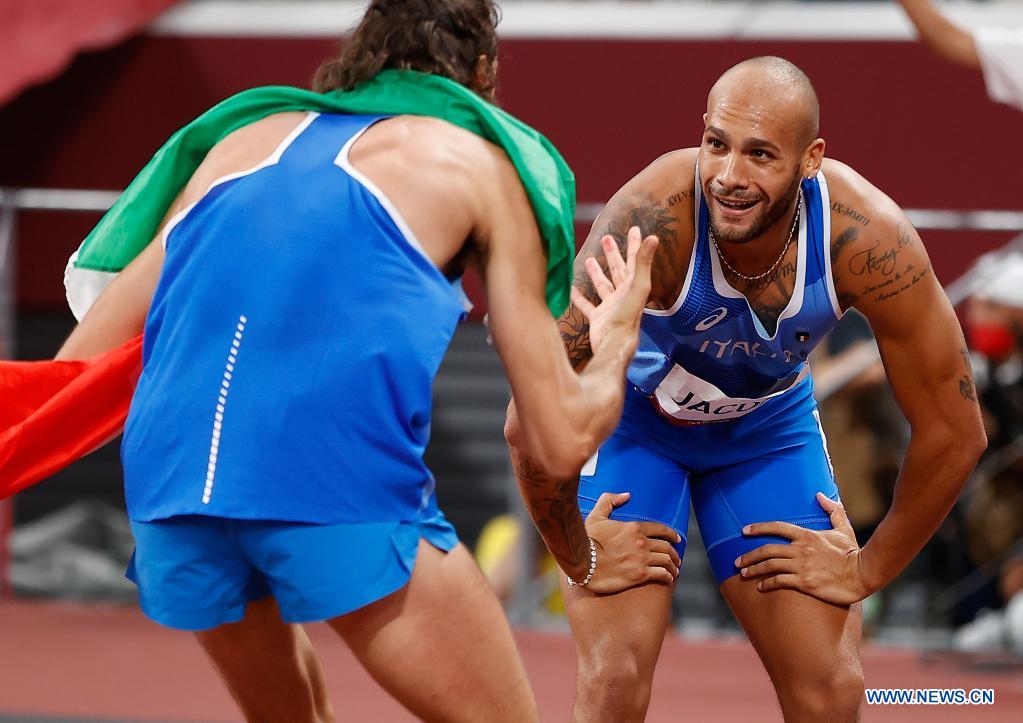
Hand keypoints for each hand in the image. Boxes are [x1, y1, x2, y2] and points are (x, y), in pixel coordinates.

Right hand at [571, 227, 658, 352]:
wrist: (613, 343)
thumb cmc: (627, 316)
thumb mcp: (638, 286)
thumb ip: (643, 262)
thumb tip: (654, 237)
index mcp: (634, 286)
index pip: (634, 261)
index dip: (635, 245)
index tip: (634, 229)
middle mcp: (623, 295)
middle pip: (618, 271)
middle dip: (613, 254)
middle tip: (607, 238)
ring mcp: (610, 307)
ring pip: (603, 285)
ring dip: (597, 273)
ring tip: (589, 259)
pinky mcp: (598, 318)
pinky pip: (588, 304)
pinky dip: (580, 297)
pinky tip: (572, 289)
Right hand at [577, 492, 681, 593]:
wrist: (582, 562)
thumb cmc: (587, 539)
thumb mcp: (596, 516)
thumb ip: (610, 501)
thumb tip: (626, 495)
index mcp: (634, 528)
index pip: (661, 529)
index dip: (672, 534)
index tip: (677, 539)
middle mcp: (642, 542)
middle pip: (666, 547)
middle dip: (674, 552)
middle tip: (676, 558)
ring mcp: (642, 559)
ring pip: (667, 561)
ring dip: (673, 566)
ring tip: (674, 570)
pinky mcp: (640, 575)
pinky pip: (662, 575)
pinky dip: (668, 576)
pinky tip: (668, 578)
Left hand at [735, 493, 872, 604]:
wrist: (863, 574)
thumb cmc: (853, 552)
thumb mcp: (843, 528)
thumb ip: (832, 511)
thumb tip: (821, 495)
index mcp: (807, 535)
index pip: (777, 527)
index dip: (758, 528)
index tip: (744, 531)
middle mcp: (800, 549)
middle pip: (767, 549)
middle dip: (749, 555)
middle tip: (737, 561)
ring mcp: (801, 566)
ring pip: (770, 566)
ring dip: (754, 570)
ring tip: (744, 574)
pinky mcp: (805, 583)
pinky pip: (780, 581)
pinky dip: (767, 584)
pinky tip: (761, 587)